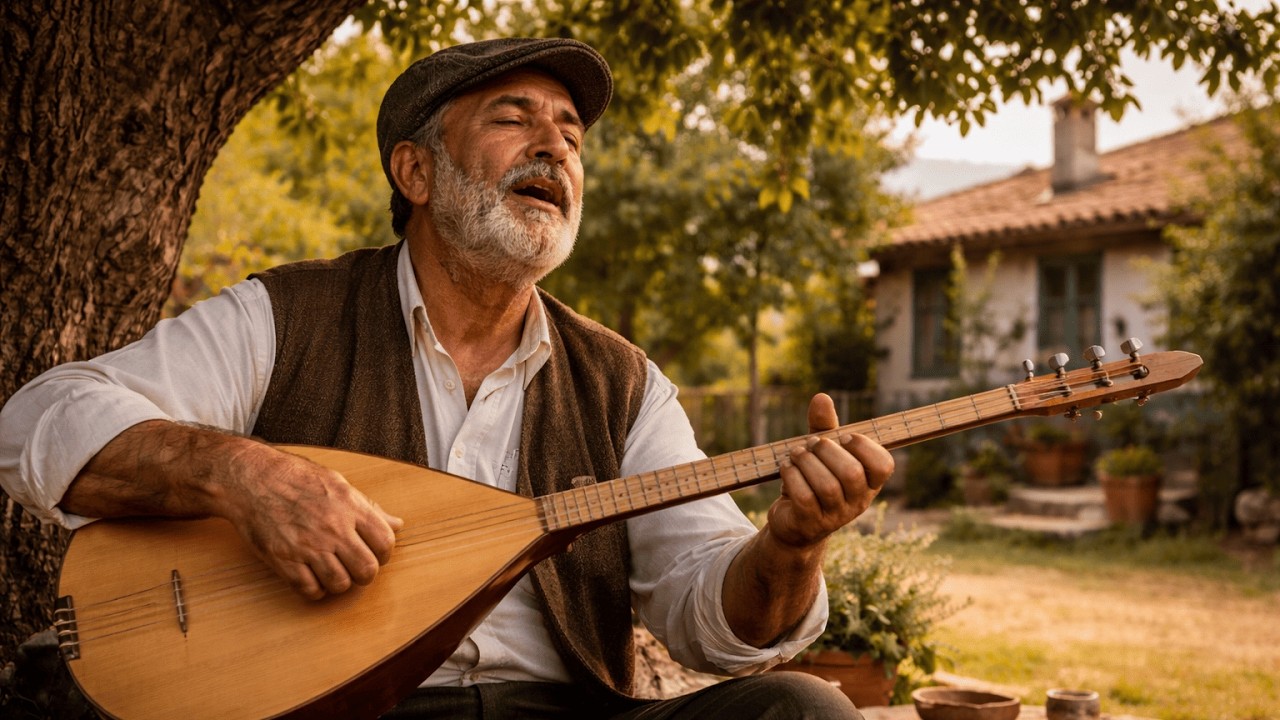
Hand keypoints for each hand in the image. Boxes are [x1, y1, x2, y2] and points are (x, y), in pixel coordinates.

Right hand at [221, 444, 403, 599]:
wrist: (252, 479)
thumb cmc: (296, 477)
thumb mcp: (339, 484)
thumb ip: (369, 508)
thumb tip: (398, 524)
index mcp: (350, 507)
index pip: (385, 542)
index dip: (383, 553)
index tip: (373, 553)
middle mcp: (333, 529)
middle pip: (367, 570)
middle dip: (365, 574)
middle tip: (354, 567)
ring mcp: (308, 546)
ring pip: (340, 584)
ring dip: (339, 582)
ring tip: (332, 571)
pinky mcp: (284, 561)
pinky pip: (310, 590)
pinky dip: (314, 589)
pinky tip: (311, 576)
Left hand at [767, 393, 893, 548]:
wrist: (793, 522)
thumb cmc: (813, 480)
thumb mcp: (821, 453)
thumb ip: (824, 426)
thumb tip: (821, 397)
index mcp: (868, 483)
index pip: (884, 465)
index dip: (864, 446)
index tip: (844, 437)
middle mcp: (857, 502)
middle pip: (851, 473)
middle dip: (827, 451)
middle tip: (811, 443)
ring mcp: (835, 516)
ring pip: (827, 486)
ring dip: (807, 462)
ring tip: (796, 453)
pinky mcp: (809, 523)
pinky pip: (804, 498)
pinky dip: (793, 477)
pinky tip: (787, 468)